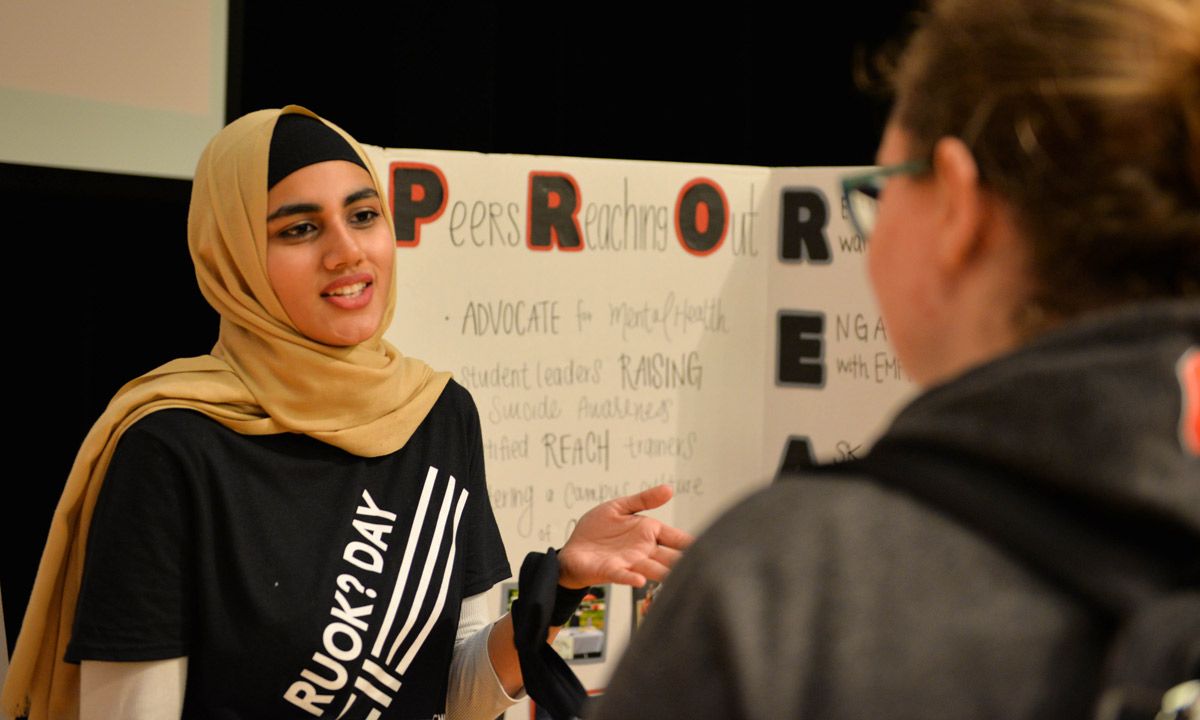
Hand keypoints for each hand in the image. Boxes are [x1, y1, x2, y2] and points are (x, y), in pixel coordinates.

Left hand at [556, 485, 693, 588]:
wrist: (572, 549)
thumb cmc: (596, 530)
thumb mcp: (619, 507)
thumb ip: (644, 500)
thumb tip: (669, 489)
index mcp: (648, 533)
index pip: (675, 538)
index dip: (690, 542)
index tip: (710, 546)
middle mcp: (643, 550)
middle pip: (670, 557)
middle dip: (684, 562)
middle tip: (703, 568)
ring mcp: (629, 562)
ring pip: (652, 569)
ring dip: (664, 573)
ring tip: (677, 577)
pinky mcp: (611, 571)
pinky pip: (623, 575)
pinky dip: (631, 578)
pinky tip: (640, 580)